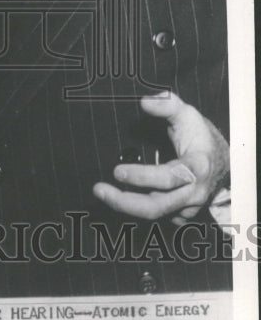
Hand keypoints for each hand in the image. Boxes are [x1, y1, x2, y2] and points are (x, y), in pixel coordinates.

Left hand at [93, 91, 228, 224]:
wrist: (220, 161)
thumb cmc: (200, 136)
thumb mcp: (188, 114)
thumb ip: (167, 105)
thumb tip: (145, 102)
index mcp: (197, 168)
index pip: (169, 178)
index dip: (142, 177)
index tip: (117, 171)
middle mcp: (193, 193)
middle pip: (157, 206)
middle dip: (124, 201)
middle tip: (99, 189)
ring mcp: (187, 207)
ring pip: (154, 214)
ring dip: (125, 205)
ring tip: (103, 192)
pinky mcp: (180, 214)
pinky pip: (156, 217)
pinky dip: (135, 209)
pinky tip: (119, 198)